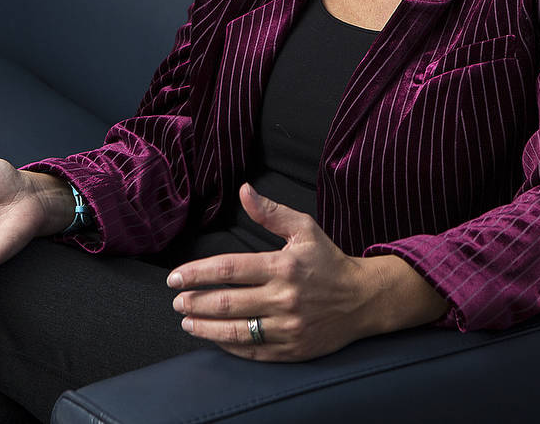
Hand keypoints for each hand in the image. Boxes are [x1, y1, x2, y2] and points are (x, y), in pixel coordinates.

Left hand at [166, 183, 447, 361]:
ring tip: (186, 321)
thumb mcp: (304, 229)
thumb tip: (244, 190)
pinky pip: (252, 350)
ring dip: (204, 326)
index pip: (229, 269)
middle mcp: (284, 298)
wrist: (363, 300)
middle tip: (176, 301)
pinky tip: (213, 337)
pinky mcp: (292, 350)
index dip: (197, 273)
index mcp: (283, 266)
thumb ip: (271, 213)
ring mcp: (288, 327)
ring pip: (235, 330)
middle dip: (195, 301)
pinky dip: (228, 345)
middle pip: (227, 302)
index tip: (175, 276)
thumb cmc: (329, 262)